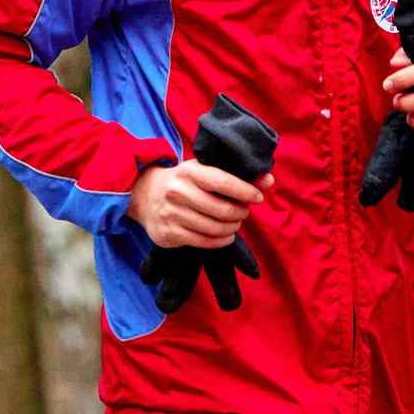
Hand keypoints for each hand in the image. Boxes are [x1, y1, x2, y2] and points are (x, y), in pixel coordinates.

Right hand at [127, 159, 272, 249]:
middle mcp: (179, 192)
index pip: (224, 182)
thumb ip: (237, 177)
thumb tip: (269, 180)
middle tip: (244, 212)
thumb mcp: (204, 172)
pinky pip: (204, 242)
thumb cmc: (184, 182)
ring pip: (215, 228)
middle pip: (222, 210)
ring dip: (232, 228)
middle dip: (240, 213)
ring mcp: (172, 214)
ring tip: (235, 223)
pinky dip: (221, 240)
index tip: (257, 197)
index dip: (246, 191)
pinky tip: (225, 235)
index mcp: (190, 171)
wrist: (144, 195)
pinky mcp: (169, 234)